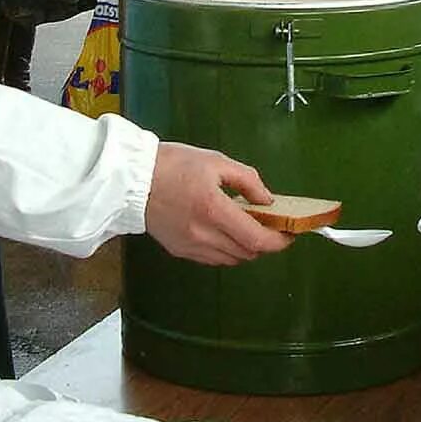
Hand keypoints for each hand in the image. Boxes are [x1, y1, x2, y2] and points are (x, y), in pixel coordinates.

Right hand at [145, 142, 292, 265]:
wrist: (131, 179)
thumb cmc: (172, 164)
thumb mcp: (216, 161)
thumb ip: (247, 181)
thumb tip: (267, 200)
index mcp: (214, 210)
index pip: (257, 240)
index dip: (279, 241)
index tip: (289, 233)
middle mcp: (203, 234)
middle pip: (247, 253)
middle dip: (264, 243)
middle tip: (270, 225)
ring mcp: (190, 246)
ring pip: (232, 259)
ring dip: (245, 248)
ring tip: (246, 226)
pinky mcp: (179, 251)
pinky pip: (213, 259)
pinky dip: (226, 250)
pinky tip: (224, 232)